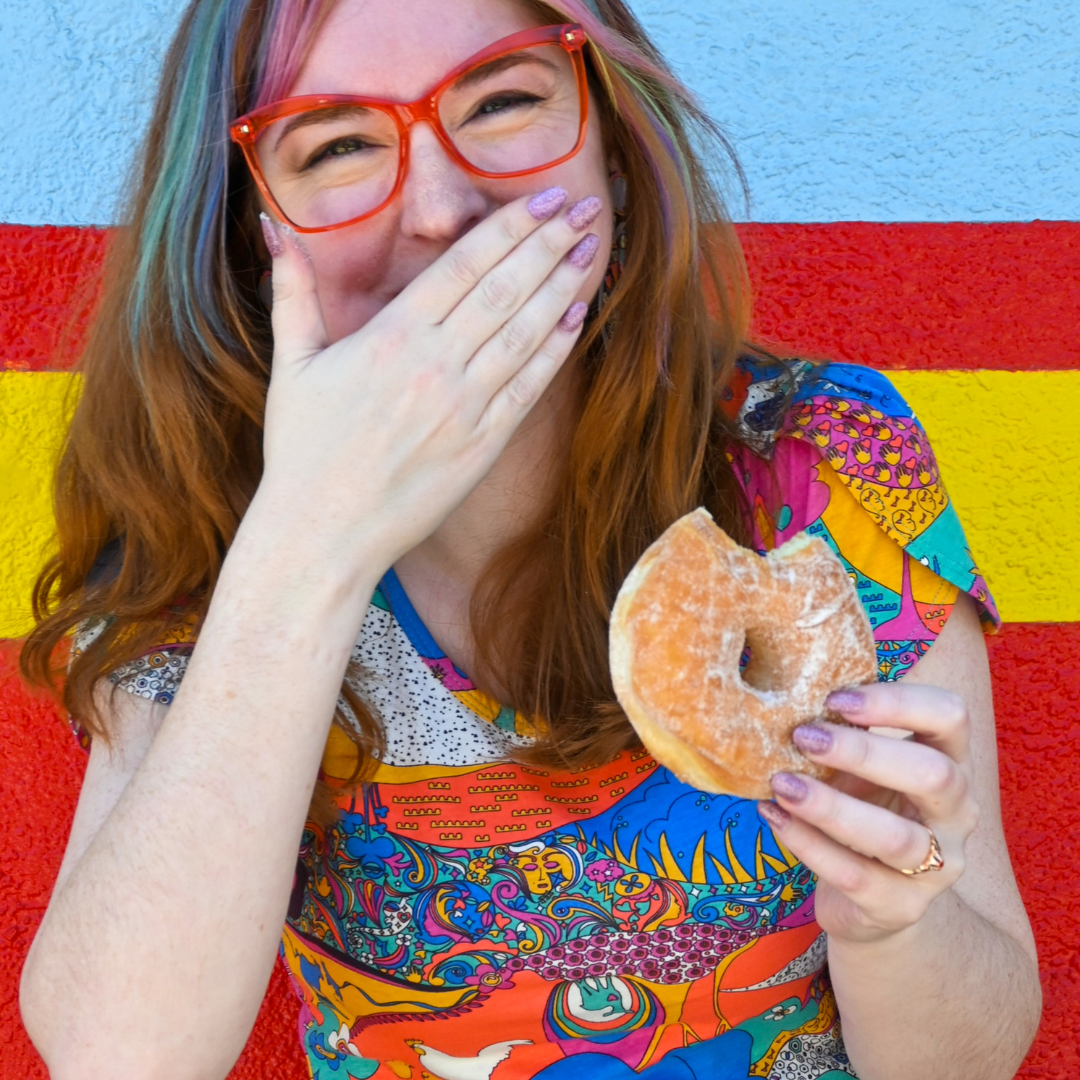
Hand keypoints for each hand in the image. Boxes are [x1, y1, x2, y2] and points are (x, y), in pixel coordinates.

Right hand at [251, 188, 600, 573]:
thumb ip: (292, 292)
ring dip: (562, 287)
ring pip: (525, 332)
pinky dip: (555, 349)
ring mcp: (465, 406)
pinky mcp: (483, 445)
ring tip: (591, 250)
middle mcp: (436, 365)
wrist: (325, 532)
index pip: (464, 265)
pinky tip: (576, 317)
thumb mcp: (290, 364)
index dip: (511, 227)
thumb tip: (272, 228)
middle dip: (549, 243)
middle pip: (505, 289)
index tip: (545, 198)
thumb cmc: (303, 450)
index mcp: (391, 336)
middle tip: (586, 208)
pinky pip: (528, 387)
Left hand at [758, 683, 978, 944]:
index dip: (897, 702)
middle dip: (864, 752)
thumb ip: (845, 732)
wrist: (873, 901)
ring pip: (896, 837)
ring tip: (781, 784)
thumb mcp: (863, 767)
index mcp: (951, 761)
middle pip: (933, 775)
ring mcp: (937, 866)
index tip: (835, 699)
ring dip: (831, 806)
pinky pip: (856, 876)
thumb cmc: (865, 809)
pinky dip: (808, 844)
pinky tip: (774, 817)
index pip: (951, 716)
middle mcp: (958, 813)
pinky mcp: (902, 907)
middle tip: (803, 737)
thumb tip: (787, 692)